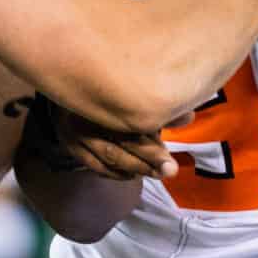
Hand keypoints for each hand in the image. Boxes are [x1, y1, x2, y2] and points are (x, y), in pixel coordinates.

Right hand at [22, 97, 175, 180]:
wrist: (68, 82)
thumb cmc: (109, 88)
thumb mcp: (132, 93)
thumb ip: (159, 107)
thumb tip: (188, 118)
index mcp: (103, 100)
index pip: (130, 130)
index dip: (152, 149)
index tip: (170, 162)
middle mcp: (86, 118)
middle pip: (120, 148)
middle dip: (147, 163)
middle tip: (168, 172)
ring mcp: (76, 134)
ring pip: (108, 159)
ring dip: (134, 170)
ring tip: (155, 174)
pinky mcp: (71, 146)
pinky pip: (96, 166)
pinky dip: (116, 174)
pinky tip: (133, 175)